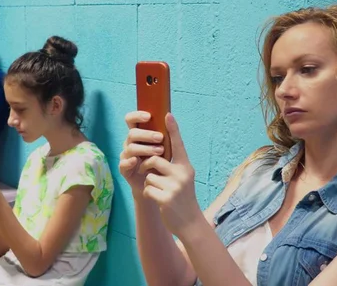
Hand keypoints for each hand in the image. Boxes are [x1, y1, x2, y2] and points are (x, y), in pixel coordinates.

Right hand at [119, 111, 164, 195]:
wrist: (157, 186)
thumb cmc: (161, 162)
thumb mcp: (166, 146)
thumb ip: (166, 133)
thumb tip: (170, 115)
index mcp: (138, 135)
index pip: (130, 120)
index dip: (136, 116)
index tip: (149, 116)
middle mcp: (130, 143)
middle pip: (132, 134)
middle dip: (146, 134)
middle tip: (160, 137)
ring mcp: (126, 156)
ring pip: (131, 148)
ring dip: (145, 148)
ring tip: (160, 151)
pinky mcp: (125, 170)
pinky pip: (123, 164)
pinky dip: (129, 161)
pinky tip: (136, 161)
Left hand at [132, 113, 201, 237]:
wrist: (189, 222)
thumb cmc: (182, 196)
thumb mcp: (182, 177)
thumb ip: (173, 164)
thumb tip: (158, 150)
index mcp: (186, 166)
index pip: (178, 144)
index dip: (173, 129)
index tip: (168, 114)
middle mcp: (182, 174)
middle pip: (154, 159)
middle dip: (147, 166)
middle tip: (150, 174)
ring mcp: (174, 186)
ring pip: (148, 176)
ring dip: (149, 183)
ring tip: (159, 190)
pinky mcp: (166, 198)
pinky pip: (147, 189)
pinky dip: (148, 193)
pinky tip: (158, 199)